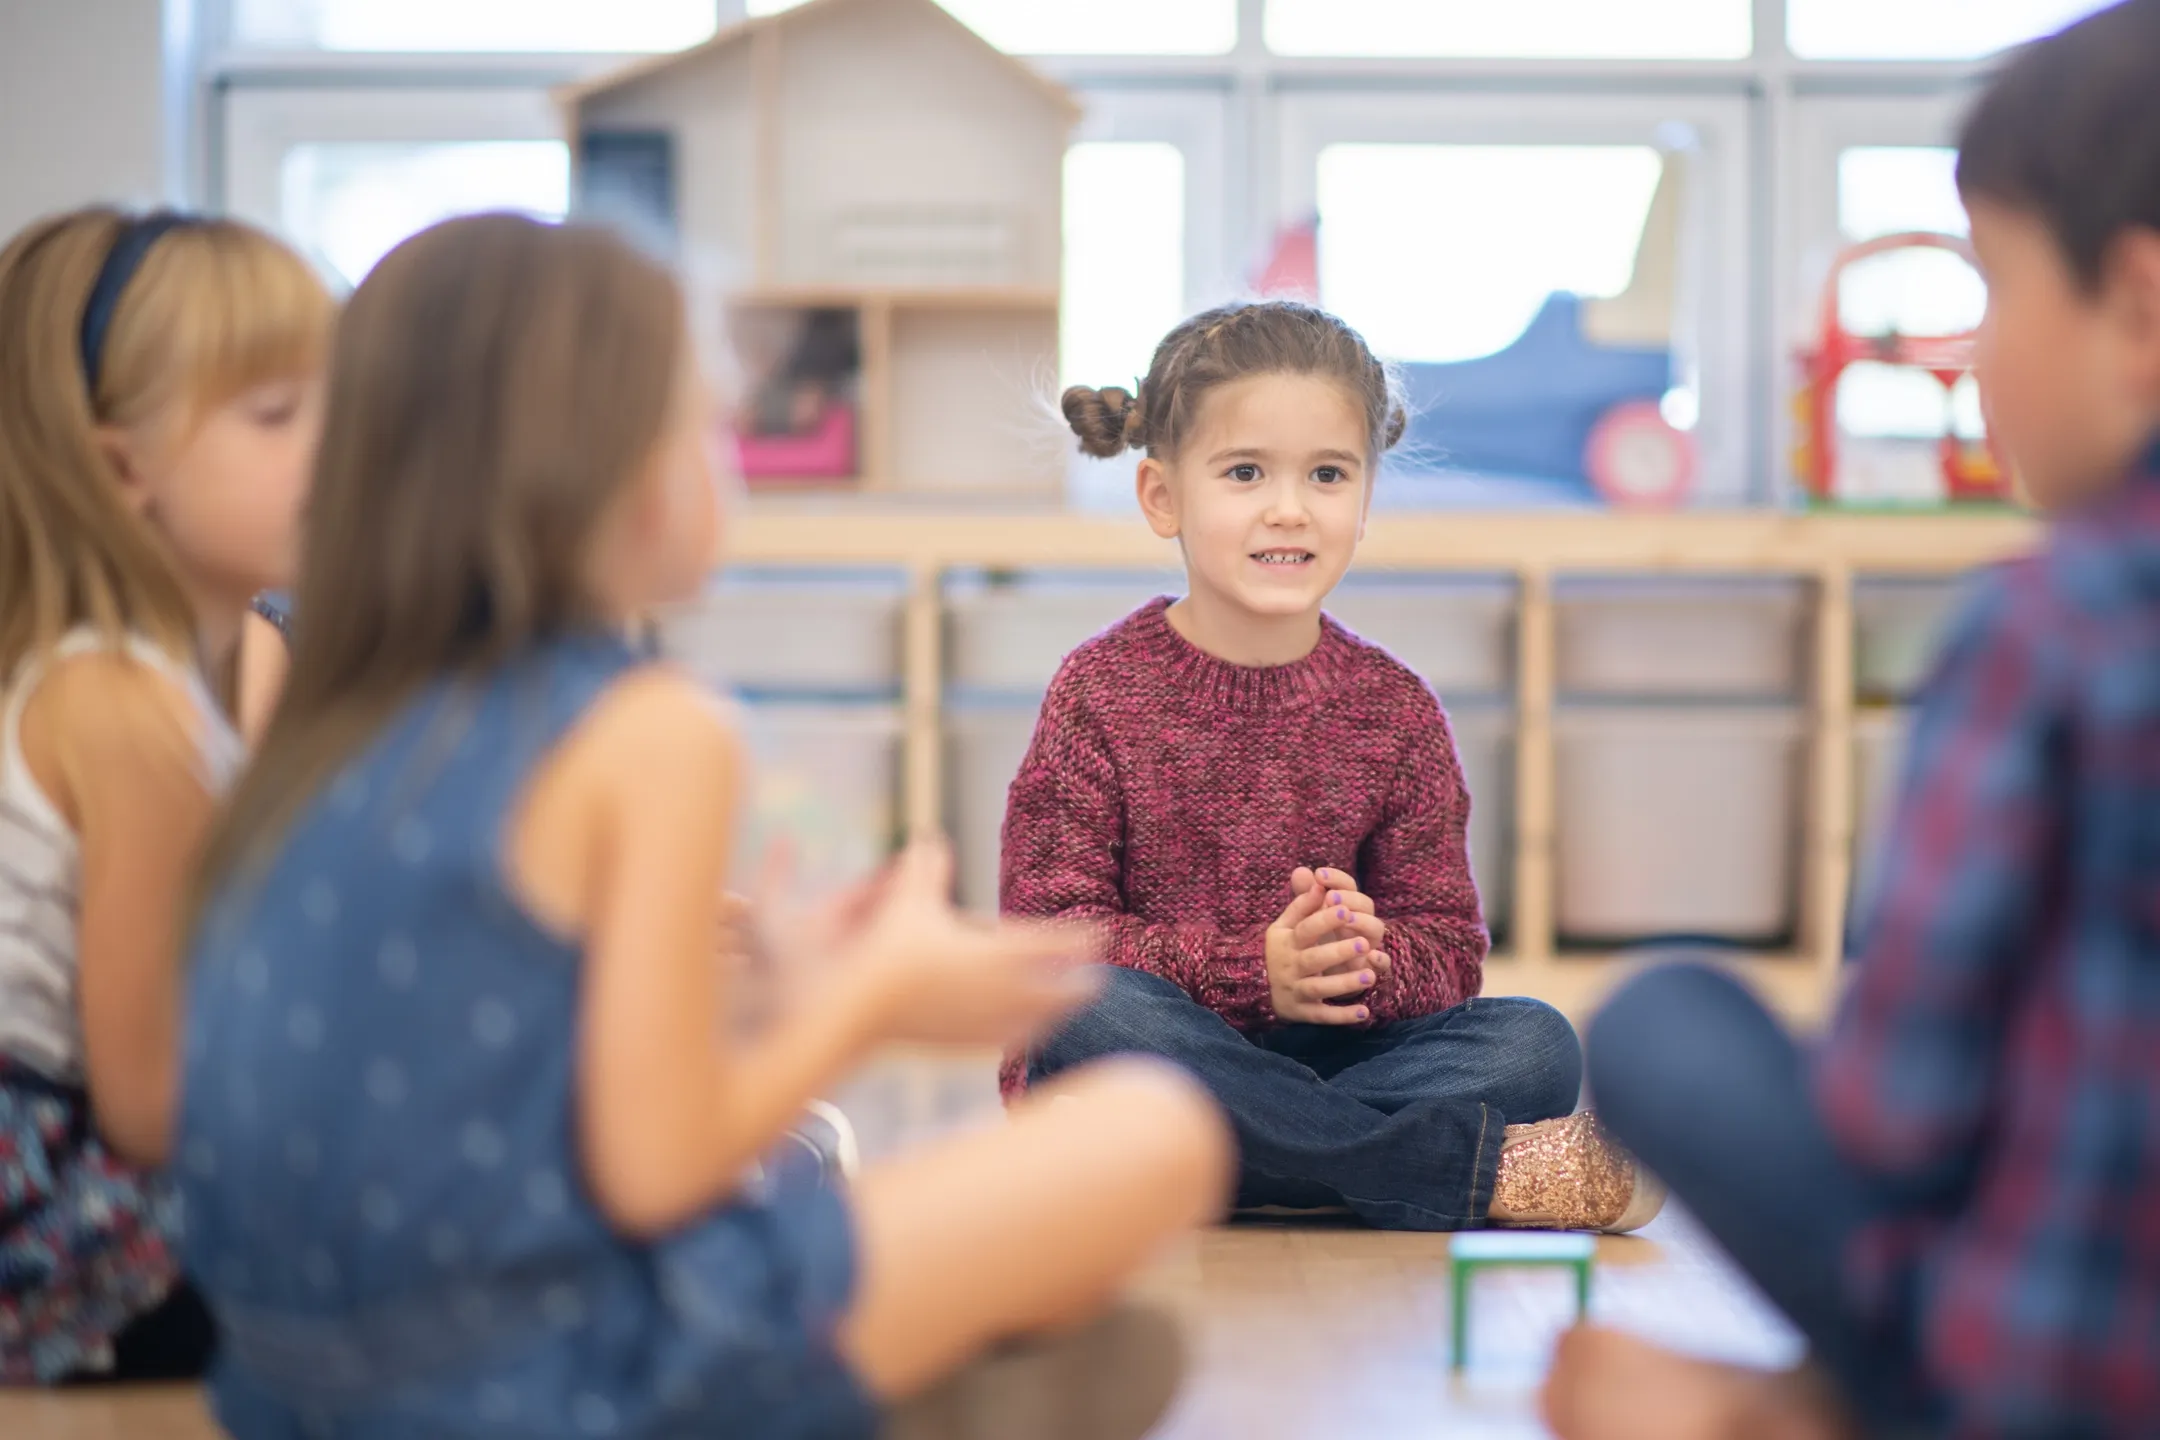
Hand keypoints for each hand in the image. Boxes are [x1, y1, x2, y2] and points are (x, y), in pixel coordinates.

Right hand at [848, 838, 1100, 1047]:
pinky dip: (1029, 1034)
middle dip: (1081, 982)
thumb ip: (926, 868)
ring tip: (1071, 1005)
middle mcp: (999, 991)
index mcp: (994, 953)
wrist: (862, 1008)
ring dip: (1060, 1011)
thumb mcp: (910, 902)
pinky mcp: (968, 1045)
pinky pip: (1010, 1041)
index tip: (1101, 933)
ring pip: (1039, 1021)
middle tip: (1099, 976)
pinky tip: (1032, 1032)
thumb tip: (927, 835)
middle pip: (1058, 990)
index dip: (1080, 938)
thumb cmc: (888, 952)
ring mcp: (985, 1022)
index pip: (1052, 945)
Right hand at [1265, 870, 1387, 1024]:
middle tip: (1364, 943)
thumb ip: (1302, 904)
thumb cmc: (1279, 949)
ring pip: (1320, 988)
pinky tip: (1364, 1013)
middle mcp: (1290, 966)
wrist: (1252, 987)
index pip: (1305, 929)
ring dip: (1344, 983)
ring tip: (1369, 975)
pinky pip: (1323, 1016)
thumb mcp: (1283, 925)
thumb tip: (1317, 879)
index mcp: (1287, 941)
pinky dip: (1342, 1016)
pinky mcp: (1303, 1012)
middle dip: (1339, 951)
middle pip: (1314, 959)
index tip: (1344, 909)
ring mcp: (1296, 991)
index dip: (1324, 919)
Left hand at [1290, 867, 1390, 982]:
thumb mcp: (1307, 920)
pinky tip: (1372, 957)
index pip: (1348, 885)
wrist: (1320, 977)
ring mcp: (1368, 944)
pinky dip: (1380, 959)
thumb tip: (1299, 871)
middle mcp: (1360, 922)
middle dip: (1348, 898)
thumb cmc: (1316, 942)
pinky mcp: (1370, 967)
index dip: (1336, 878)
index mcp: (1345, 906)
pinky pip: (1383, 962)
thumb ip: (1305, 897)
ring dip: (1363, 922)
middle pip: (1365, 903)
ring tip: (1347, 919)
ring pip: (1376, 928)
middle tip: (1330, 897)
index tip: (1318, 874)